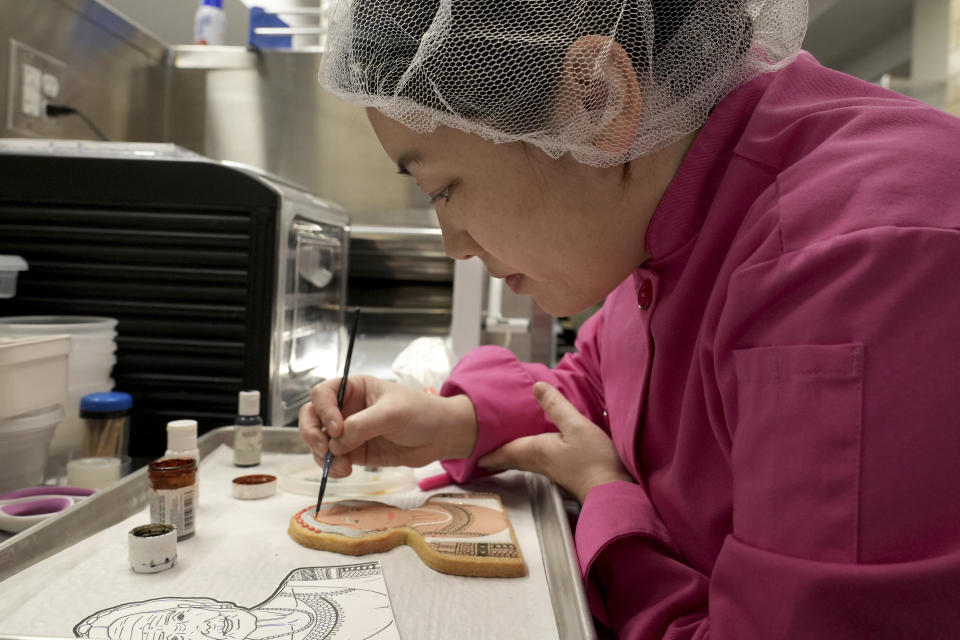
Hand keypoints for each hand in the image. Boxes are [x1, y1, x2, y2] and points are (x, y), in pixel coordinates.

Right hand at [298, 375, 477, 476]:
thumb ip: (361, 426)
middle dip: (311, 434)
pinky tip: (345, 471)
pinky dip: (332, 467)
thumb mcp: (391, 413)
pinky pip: (332, 459)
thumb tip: (335, 443)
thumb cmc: (420, 413)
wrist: (441, 436)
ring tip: (343, 467)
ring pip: (318, 442)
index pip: (321, 394)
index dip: (323, 411)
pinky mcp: (355, 452)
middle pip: (311, 417)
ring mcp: (348, 431)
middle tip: (325, 450)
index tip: (337, 429)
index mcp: (353, 388)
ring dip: (322, 456)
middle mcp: (346, 408)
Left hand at [477, 382, 632, 502]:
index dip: (489, 452)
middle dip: (497, 455)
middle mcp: (541, 462)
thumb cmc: (594, 462)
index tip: (474, 454)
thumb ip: (556, 406)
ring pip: (525, 461)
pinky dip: (531, 456)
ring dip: (512, 456)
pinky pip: (540, 462)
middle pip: (512, 458)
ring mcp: (553, 470)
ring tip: (504, 451)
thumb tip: (536, 387)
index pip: (506, 451)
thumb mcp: (575, 426)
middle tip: (483, 454)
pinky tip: (538, 452)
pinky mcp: (566, 473)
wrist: (611, 491)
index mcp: (537, 450)